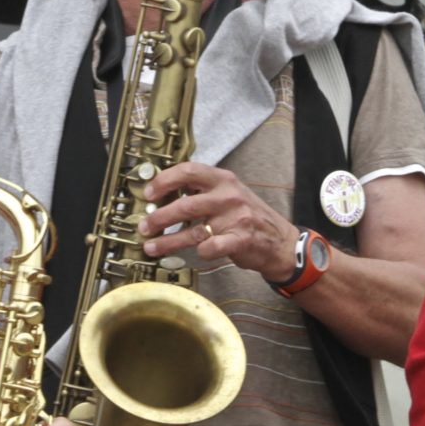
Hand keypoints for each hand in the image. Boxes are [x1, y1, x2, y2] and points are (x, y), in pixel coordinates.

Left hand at [137, 161, 296, 279]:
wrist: (279, 240)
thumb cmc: (248, 216)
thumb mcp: (228, 193)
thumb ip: (202, 190)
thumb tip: (165, 194)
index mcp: (223, 180)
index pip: (188, 171)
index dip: (164, 181)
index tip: (149, 194)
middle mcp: (228, 196)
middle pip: (185, 204)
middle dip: (159, 218)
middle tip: (145, 226)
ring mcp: (235, 218)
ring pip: (192, 230)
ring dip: (167, 241)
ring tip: (151, 247)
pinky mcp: (240, 240)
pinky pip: (211, 247)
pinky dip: (200, 252)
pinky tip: (196, 254)